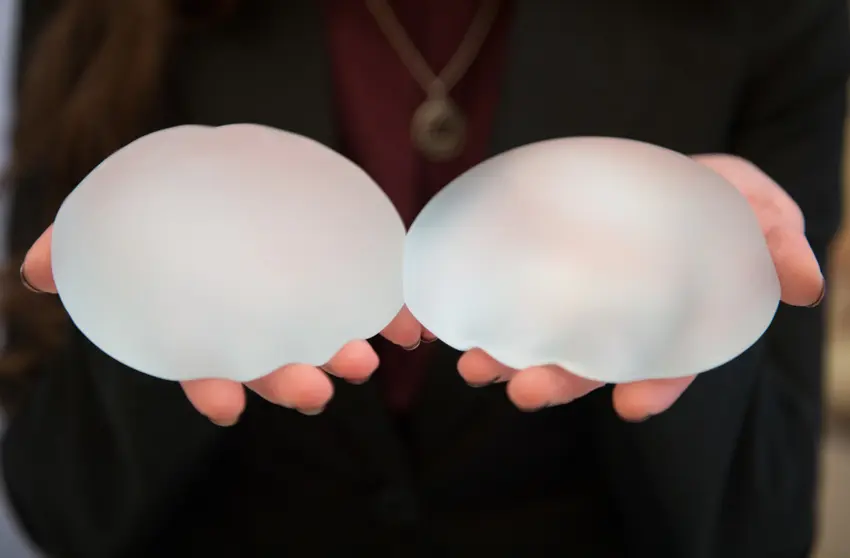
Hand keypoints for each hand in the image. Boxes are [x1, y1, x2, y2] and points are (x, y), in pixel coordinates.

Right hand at [20, 225, 425, 424]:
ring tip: (361, 362)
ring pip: (323, 339)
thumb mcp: (120, 212)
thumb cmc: (169, 201)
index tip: (224, 407)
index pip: (205, 363)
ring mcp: (300, 299)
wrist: (224, 171)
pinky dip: (392, 317)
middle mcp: (256, 319)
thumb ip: (81, 244)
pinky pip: (368, 298)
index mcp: (207, 318)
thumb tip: (33, 271)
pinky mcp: (338, 273)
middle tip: (313, 391)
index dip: (213, 387)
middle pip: (272, 363)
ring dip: (343, 355)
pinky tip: (410, 330)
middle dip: (290, 382)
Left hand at [457, 154, 825, 419]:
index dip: (655, 383)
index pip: (668, 362)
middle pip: (589, 362)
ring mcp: (576, 298)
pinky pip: (507, 294)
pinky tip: (445, 320)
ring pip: (540, 339)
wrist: (659, 178)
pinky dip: (477, 308)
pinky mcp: (539, 269)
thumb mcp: (757, 209)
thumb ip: (776, 245)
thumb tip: (806, 284)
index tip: (633, 405)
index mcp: (670, 318)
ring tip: (475, 366)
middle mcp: (619, 319)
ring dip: (505, 357)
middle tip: (524, 390)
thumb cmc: (713, 200)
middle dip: (557, 381)